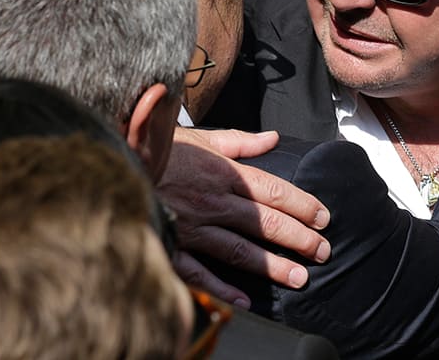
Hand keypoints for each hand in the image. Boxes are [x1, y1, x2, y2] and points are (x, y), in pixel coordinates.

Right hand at [157, 127, 330, 305]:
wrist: (114, 163)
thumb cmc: (159, 152)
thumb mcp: (201, 138)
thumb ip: (240, 142)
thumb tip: (273, 139)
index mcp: (224, 173)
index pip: (274, 191)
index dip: (303, 205)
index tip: (324, 217)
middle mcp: (213, 202)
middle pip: (265, 223)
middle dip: (299, 238)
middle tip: (323, 251)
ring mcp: (193, 226)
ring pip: (240, 250)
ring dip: (272, 266)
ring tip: (299, 278)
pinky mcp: (172, 244)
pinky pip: (199, 272)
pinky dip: (221, 288)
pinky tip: (244, 301)